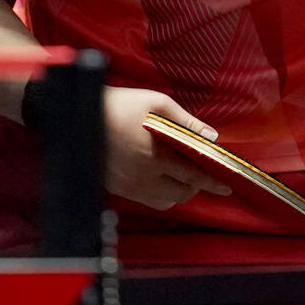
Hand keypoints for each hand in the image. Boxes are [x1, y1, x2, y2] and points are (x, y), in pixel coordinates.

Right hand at [103, 86, 232, 209]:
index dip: (213, 182)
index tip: (228, 186)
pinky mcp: (118, 188)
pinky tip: (159, 178)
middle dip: (196, 185)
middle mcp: (144, 177)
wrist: (77, 116)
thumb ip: (186, 121)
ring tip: (179, 175)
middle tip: (200, 171)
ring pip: (166, 201)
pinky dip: (160, 194)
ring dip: (178, 192)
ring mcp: (129, 186)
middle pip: (182, 193)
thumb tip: (211, 136)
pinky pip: (147, 201)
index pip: (194, 176)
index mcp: (156, 155)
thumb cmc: (119, 104)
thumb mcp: (156, 103)